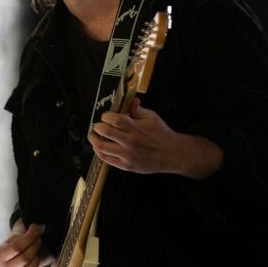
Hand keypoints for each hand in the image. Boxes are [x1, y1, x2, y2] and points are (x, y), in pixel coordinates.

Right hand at [0, 223, 49, 266]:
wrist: (15, 258)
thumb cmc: (16, 247)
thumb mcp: (15, 238)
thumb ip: (24, 234)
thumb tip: (37, 229)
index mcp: (0, 255)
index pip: (16, 247)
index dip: (29, 238)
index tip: (35, 229)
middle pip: (24, 258)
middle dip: (34, 246)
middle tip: (38, 239)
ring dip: (35, 259)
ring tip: (35, 252)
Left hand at [88, 98, 223, 178]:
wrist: (173, 154)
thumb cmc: (162, 134)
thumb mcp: (151, 117)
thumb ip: (137, 109)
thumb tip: (130, 100)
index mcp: (135, 128)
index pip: (113, 119)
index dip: (105, 116)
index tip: (106, 117)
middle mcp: (130, 142)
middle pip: (105, 132)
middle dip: (97, 127)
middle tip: (98, 126)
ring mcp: (128, 155)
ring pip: (102, 147)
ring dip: (94, 140)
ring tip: (94, 136)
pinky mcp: (127, 166)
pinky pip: (107, 160)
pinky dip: (99, 152)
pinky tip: (99, 147)